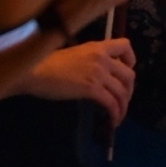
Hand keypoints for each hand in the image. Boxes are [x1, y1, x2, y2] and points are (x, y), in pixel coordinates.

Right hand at [19, 38, 137, 124]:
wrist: (34, 71)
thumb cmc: (47, 63)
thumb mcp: (74, 54)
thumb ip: (90, 60)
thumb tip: (98, 74)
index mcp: (97, 47)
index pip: (126, 46)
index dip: (131, 59)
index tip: (127, 69)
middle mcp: (102, 58)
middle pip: (129, 74)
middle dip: (129, 90)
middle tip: (123, 100)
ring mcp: (98, 73)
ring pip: (122, 91)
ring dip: (123, 106)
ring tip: (119, 116)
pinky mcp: (91, 88)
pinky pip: (111, 103)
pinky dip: (115, 113)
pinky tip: (112, 121)